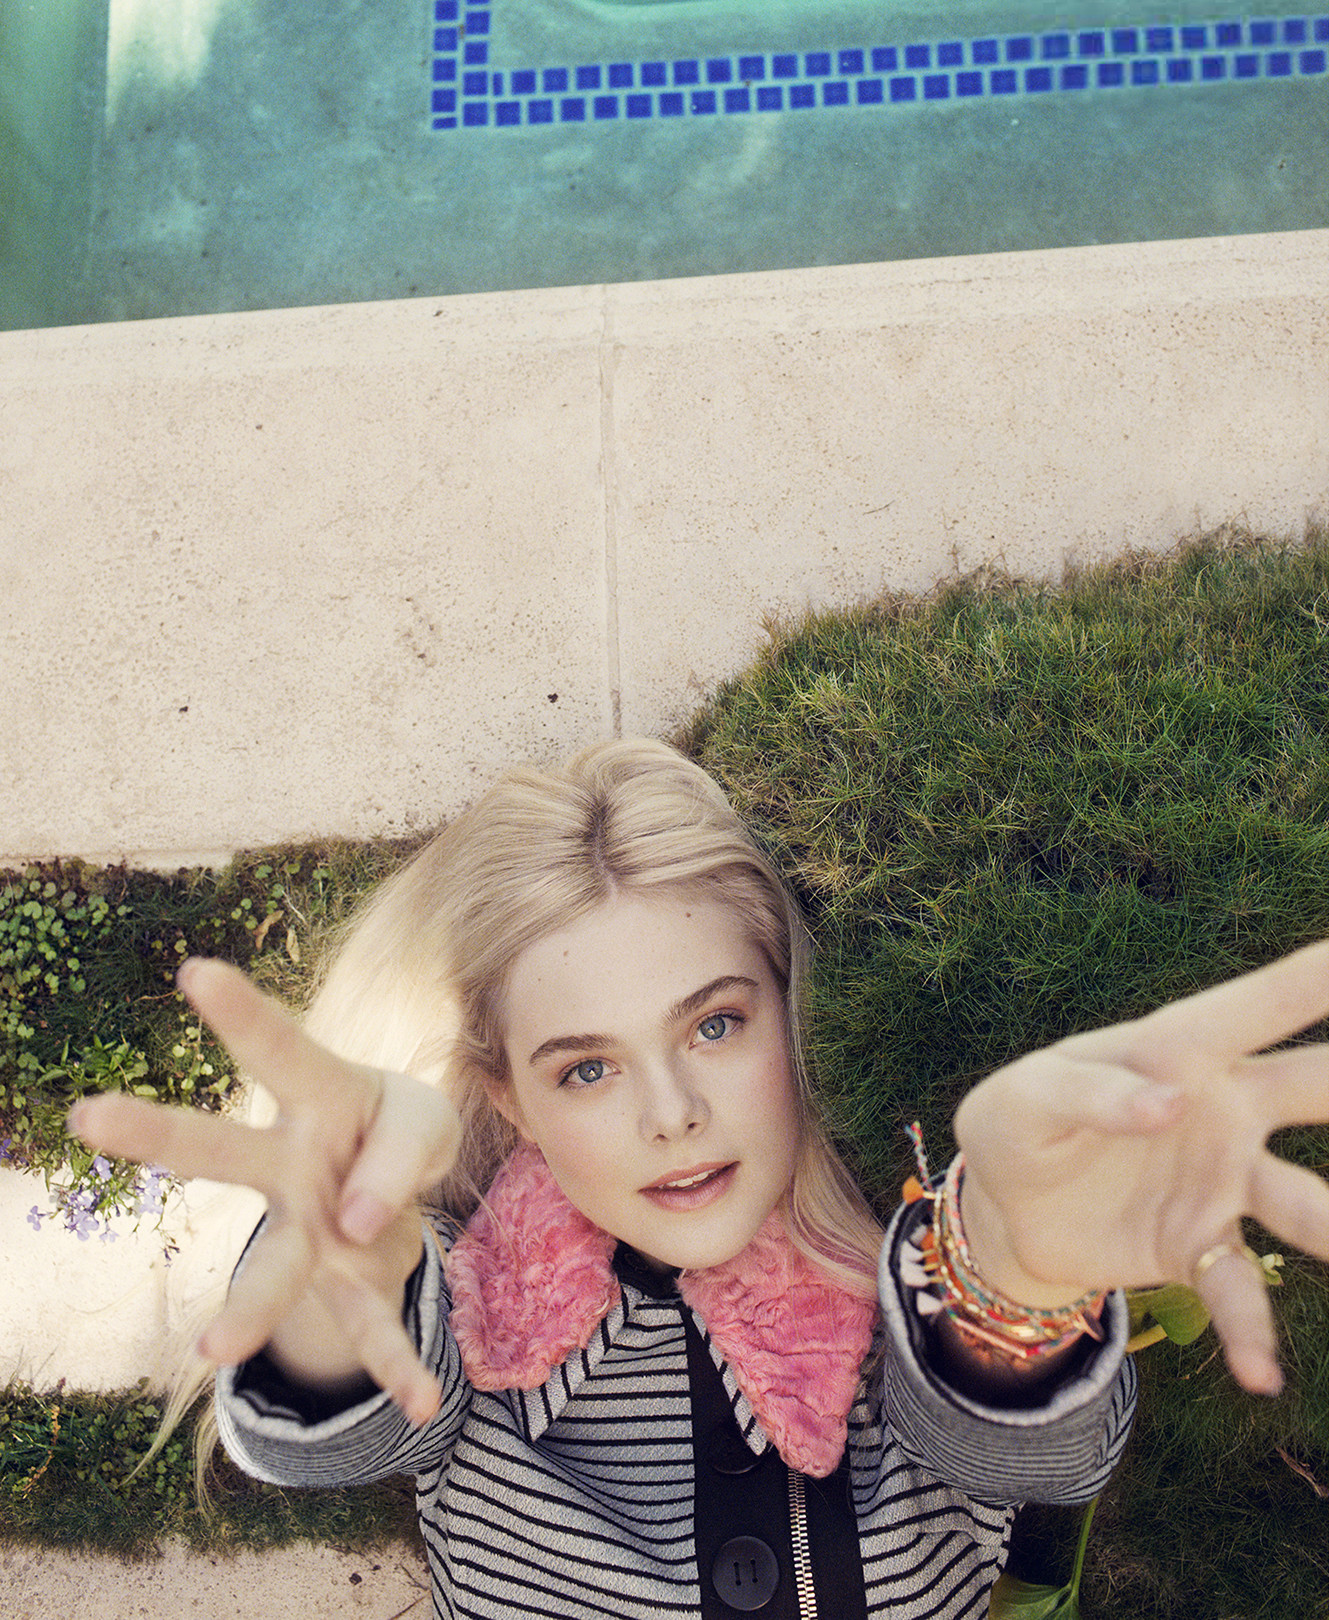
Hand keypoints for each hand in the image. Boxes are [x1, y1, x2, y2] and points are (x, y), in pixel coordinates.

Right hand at [68, 957, 461, 1423]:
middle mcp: (292, 1165)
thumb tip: (353, 1222)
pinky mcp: (350, 1282)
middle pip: (220, 1148)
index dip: (242, 1009)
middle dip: (157, 1132)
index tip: (196, 970)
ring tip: (213, 1348)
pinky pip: (371, 1325)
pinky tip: (422, 1405)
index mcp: (319, 1095)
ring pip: (272, 1264)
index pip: (278, 1046)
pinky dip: (397, 1364)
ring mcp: (311, 1230)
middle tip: (87, 1114)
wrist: (400, 1184)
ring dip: (247, 1306)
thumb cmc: (398, 1127)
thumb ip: (400, 1154)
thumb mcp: (423, 1119)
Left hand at [954, 939, 1328, 1395]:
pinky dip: (1253, 1333)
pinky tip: (1260, 1375)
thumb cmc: (1016, 1123)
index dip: (1316, 977)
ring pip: (1309, 1205)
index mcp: (1177, 1050)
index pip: (1258, 1006)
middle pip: (1318, 1087)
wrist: (1004, 1209)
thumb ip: (1088, 1093)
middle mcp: (1223, 1109)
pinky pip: (1241, 1291)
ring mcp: (1222, 1182)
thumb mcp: (1021, 1100)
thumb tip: (1170, 1101)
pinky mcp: (1200, 1247)